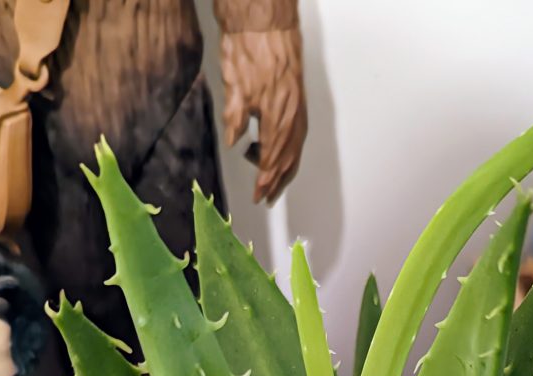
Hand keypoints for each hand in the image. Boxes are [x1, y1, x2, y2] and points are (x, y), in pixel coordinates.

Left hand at [219, 28, 307, 203]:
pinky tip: (283, 153)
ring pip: (295, 149)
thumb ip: (235, 119)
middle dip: (277, 181)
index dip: (264, 181)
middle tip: (267, 196)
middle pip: (288, 160)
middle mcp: (292, 116)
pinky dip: (291, 151)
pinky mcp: (298, 100)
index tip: (258, 195)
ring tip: (275, 182)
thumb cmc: (251, 48)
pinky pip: (298, 135)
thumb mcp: (234, 87)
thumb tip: (234, 141)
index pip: (271, 160)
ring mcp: (298, 108)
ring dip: (286, 169)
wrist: (266, 21)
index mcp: (276, 117)